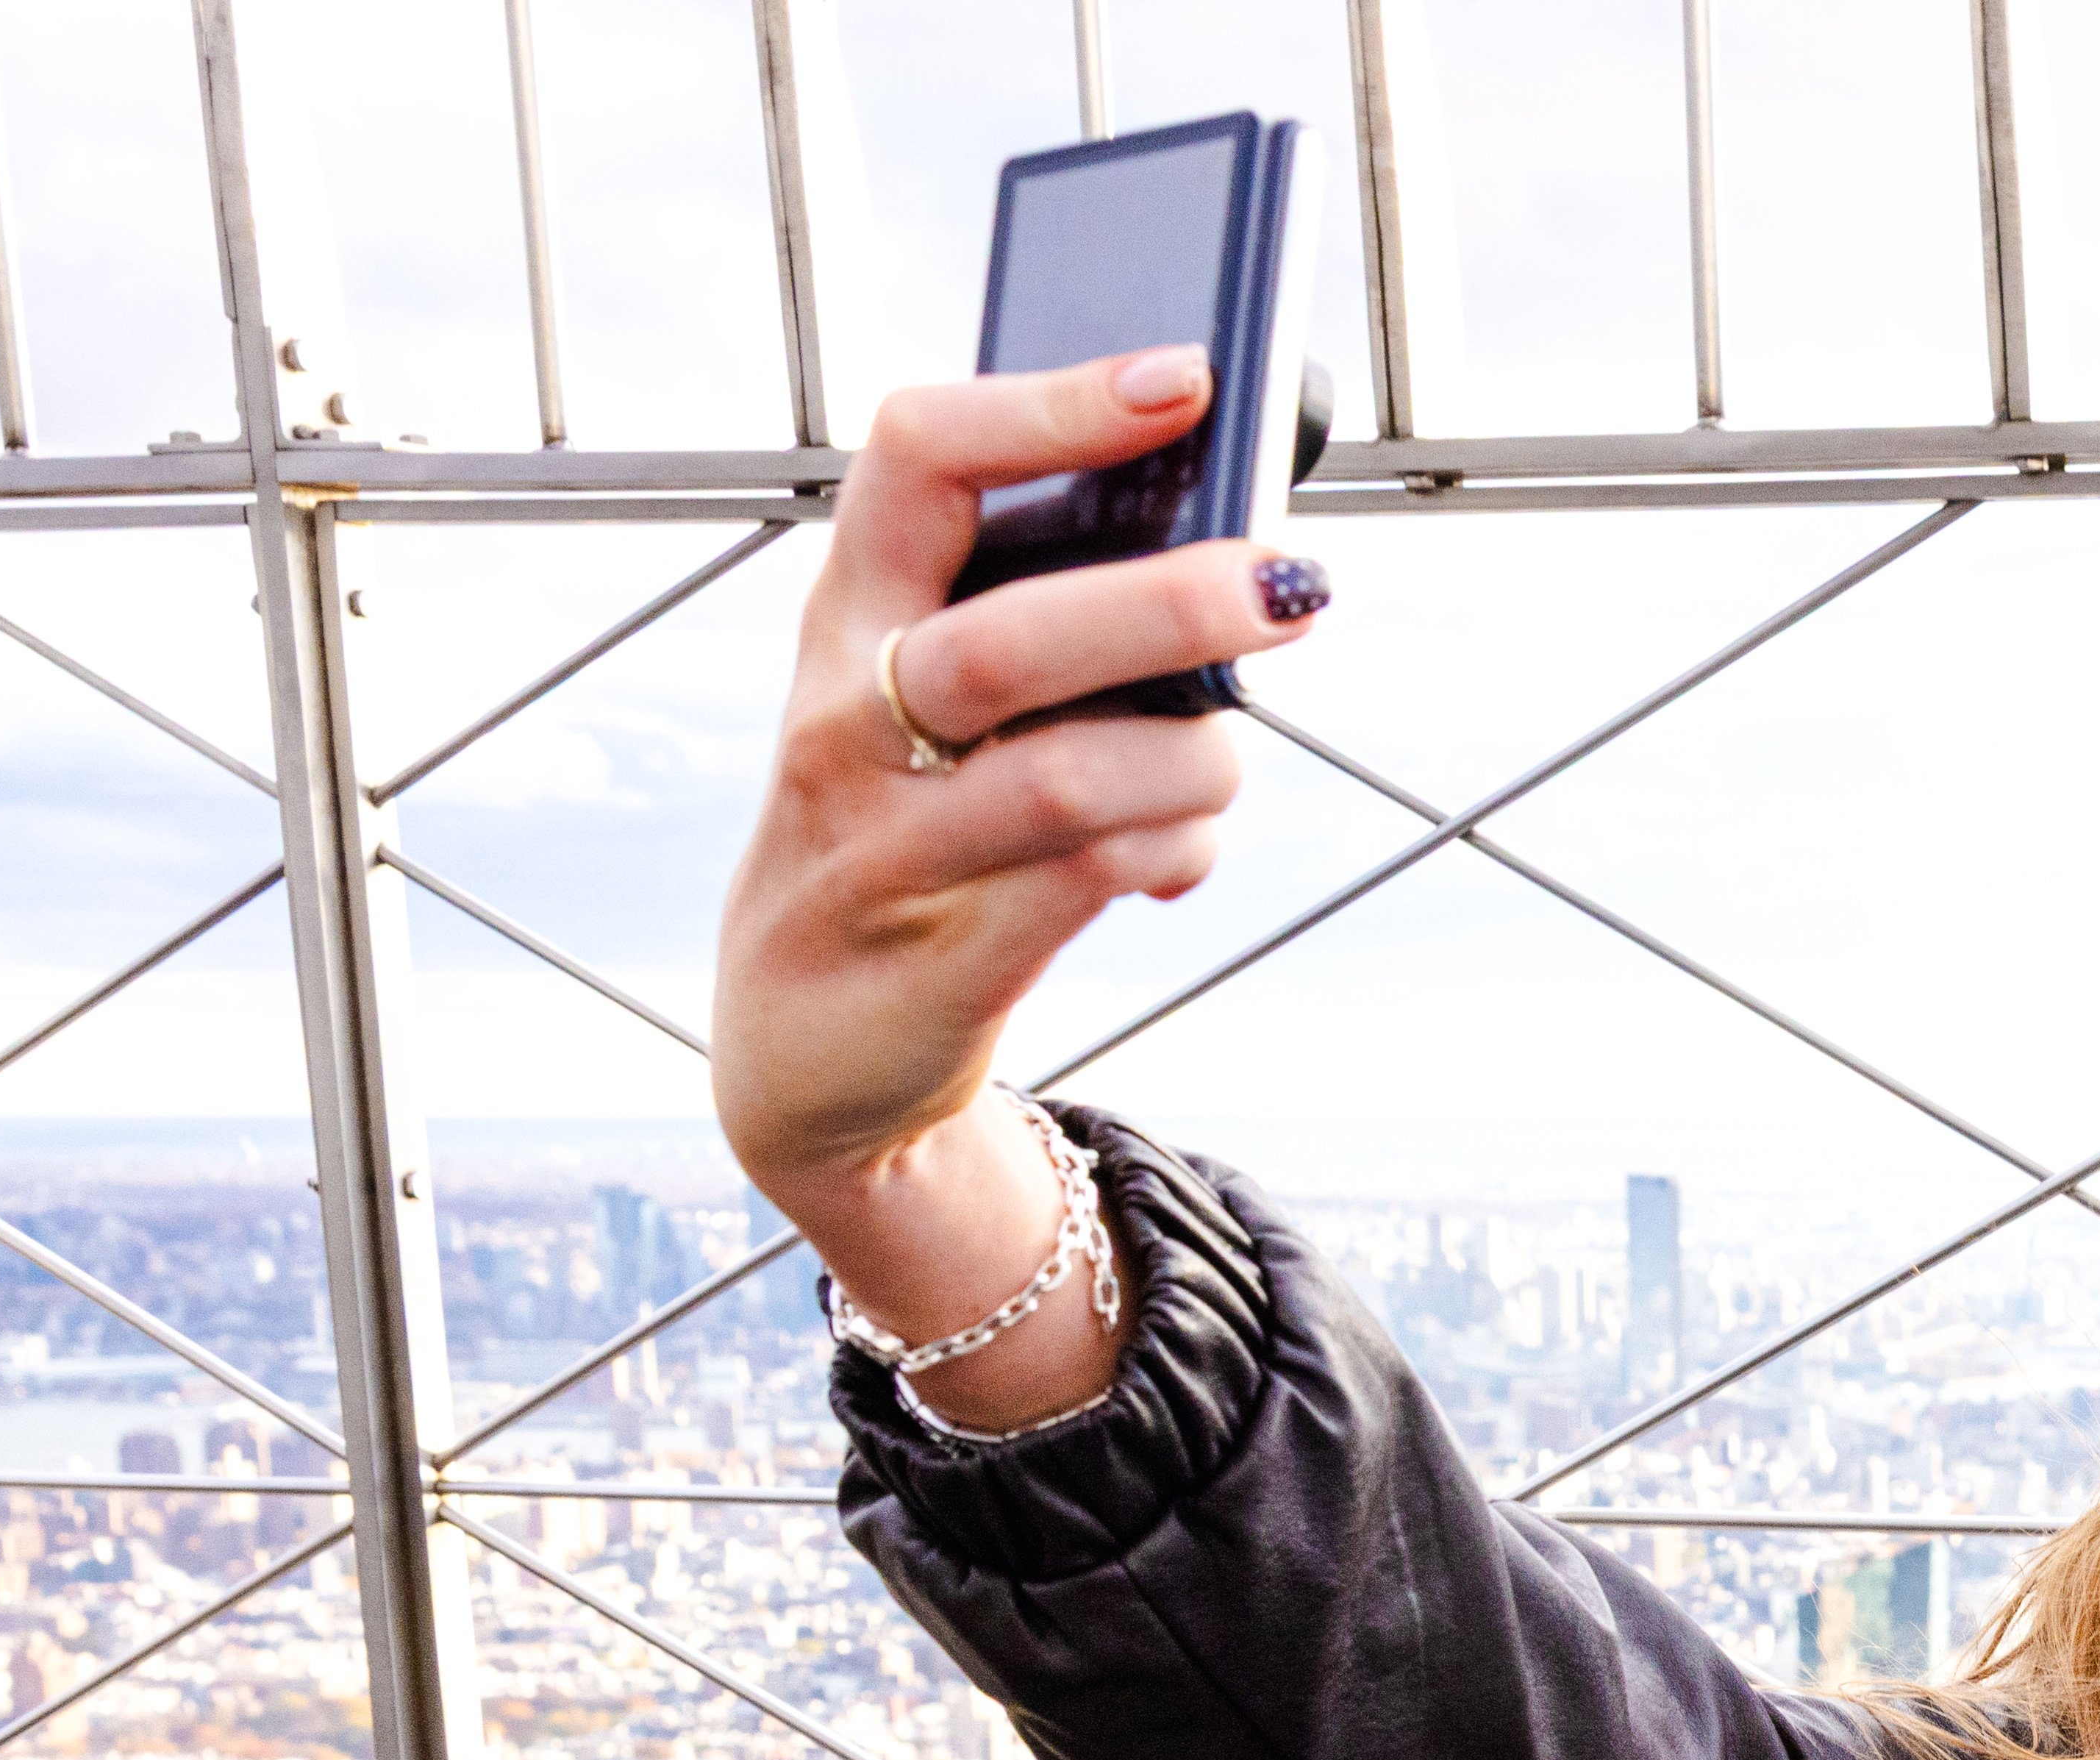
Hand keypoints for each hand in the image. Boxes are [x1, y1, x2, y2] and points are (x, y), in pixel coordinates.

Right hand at [708, 349, 1328, 1420]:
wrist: (809, 1040)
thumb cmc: (912, 820)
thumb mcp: (941, 703)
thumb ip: (1046, 620)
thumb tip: (1239, 568)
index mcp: (851, 609)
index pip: (915, 457)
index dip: (1046, 406)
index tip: (1182, 378)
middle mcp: (846, 713)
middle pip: (1009, 638)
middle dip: (1168, 604)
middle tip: (1290, 587)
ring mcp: (884, 841)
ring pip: (1064, 778)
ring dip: (1190, 765)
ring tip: (1224, 761)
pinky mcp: (937, 957)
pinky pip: (1087, 882)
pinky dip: (1170, 853)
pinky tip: (1181, 853)